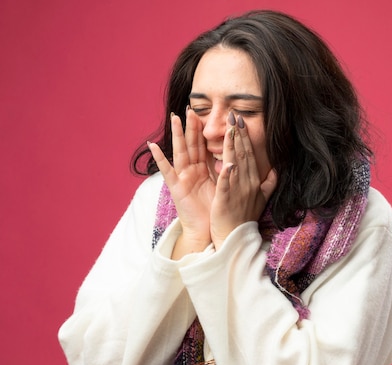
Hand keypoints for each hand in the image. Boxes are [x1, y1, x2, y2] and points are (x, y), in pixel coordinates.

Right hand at [149, 109, 215, 256]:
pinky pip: (167, 171)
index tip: (208, 112)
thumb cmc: (216, 209)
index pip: (204, 145)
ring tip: (174, 118)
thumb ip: (228, 171)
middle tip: (190, 107)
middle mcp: (192, 171)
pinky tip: (154, 146)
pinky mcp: (177, 188)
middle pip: (192, 144)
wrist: (209, 230)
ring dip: (177, 135)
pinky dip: (160, 158)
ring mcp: (183, 178)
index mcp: (204, 169)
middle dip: (191, 126)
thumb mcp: (224, 186)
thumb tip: (238, 158)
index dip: (205, 129)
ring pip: (180, 152)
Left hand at [210, 114, 276, 249]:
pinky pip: (226, 185)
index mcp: (254, 181)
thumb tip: (277, 169)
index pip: (249, 154)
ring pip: (235, 164)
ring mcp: (237, 191)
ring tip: (229, 129)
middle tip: (234, 115)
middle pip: (243, 154)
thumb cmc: (246, 217)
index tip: (241, 120)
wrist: (236, 237)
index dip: (245, 137)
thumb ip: (270, 182)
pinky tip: (226, 163)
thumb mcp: (262, 198)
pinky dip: (226, 174)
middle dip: (238, 134)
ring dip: (233, 146)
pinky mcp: (226, 201)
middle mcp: (247, 183)